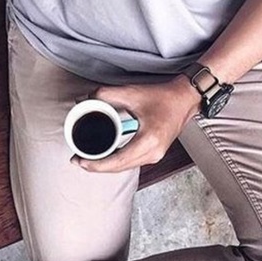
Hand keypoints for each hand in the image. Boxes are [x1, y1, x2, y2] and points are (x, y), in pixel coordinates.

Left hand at [72, 76, 200, 172]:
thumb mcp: (132, 92)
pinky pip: (130, 163)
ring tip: (86, 161)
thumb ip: (106, 94)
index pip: (117, 161)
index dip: (96, 165)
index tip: (80, 161)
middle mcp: (153, 153)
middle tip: (77, 161)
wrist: (185, 100)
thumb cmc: (163, 97)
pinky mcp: (154, 155)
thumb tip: (85, 99)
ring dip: (105, 167)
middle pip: (119, 168)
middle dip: (96, 167)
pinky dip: (115, 163)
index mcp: (148, 140)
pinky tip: (104, 159)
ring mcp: (155, 156)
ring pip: (124, 168)